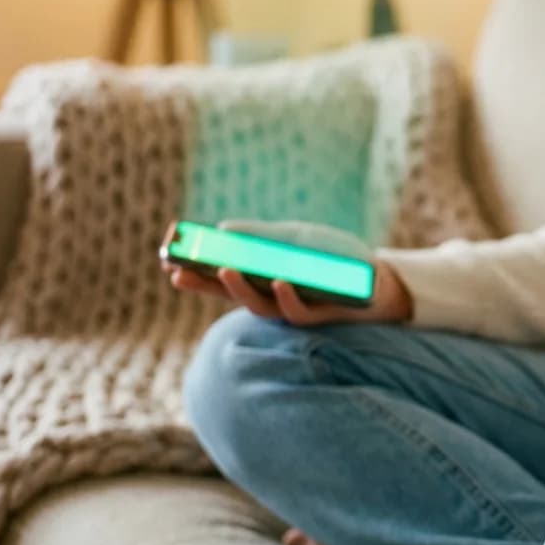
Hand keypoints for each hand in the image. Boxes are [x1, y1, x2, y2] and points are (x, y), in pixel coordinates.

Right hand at [161, 222, 412, 324]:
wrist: (378, 278)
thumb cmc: (333, 258)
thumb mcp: (296, 238)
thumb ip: (262, 236)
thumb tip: (222, 230)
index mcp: (262, 279)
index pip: (221, 278)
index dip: (194, 273)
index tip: (166, 262)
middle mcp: (272, 298)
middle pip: (232, 294)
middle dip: (204, 284)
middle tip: (178, 272)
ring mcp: (294, 308)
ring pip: (261, 306)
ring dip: (241, 289)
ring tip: (224, 269)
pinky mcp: (321, 315)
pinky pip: (300, 310)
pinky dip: (288, 297)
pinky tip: (279, 282)